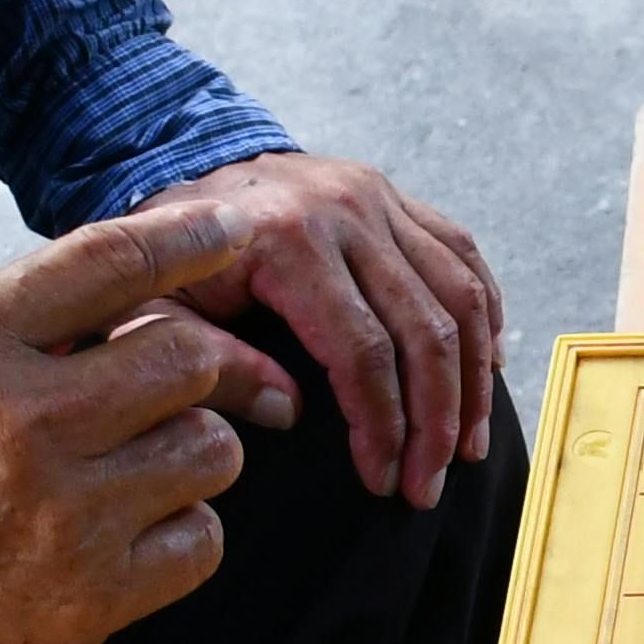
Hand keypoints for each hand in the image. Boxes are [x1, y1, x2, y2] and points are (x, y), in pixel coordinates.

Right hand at [0, 203, 296, 643]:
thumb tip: (105, 304)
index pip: (112, 261)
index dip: (189, 239)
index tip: (230, 231)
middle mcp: (27, 419)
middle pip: (188, 359)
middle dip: (192, 368)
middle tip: (169, 389)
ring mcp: (66, 512)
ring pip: (210, 451)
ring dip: (187, 453)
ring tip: (135, 467)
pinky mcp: (91, 597)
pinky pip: (201, 542)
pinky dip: (180, 535)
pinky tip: (130, 532)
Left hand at [158, 150, 505, 500]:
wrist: (179, 160)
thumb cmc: (167, 254)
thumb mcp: (157, 310)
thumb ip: (216, 363)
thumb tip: (291, 412)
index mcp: (285, 241)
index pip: (363, 351)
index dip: (383, 426)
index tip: (384, 481)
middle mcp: (344, 212)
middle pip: (425, 328)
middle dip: (437, 420)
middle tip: (429, 483)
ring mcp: (377, 198)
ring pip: (460, 293)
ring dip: (473, 379)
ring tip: (468, 445)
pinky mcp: (394, 195)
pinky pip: (462, 252)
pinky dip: (484, 314)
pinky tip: (485, 368)